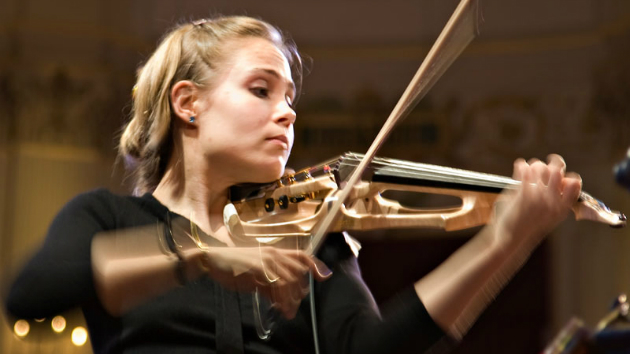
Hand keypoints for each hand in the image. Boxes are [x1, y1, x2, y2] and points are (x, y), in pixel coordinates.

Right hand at [187, 246, 331, 318]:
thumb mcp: (255, 275)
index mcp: (275, 252)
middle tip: (293, 306)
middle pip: (298, 272)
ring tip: (288, 312)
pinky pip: (278, 286)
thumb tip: (280, 300)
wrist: (213, 260)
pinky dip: (282, 299)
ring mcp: (267, 261)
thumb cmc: (233, 267)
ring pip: (290, 280)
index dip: (315, 265)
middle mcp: (274, 254)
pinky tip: (280, 308)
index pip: (301, 256)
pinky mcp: (259, 269)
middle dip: (300, 291)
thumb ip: (269, 285)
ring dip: (291, 299)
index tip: (324, 277)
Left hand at [493, 154, 581, 247]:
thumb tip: (566, 179)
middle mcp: (553, 202)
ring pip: (540, 167)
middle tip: (547, 163)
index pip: (575, 183)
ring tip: (530, 168)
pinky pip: (525, 171)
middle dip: (553, 163)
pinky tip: (520, 166)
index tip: (560, 175)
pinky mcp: (522, 194)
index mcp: (562, 208)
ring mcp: (538, 197)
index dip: (567, 176)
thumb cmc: (530, 227)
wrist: (511, 240)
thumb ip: (560, 200)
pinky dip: (522, 166)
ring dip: (535, 165)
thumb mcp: (552, 217)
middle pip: (557, 170)